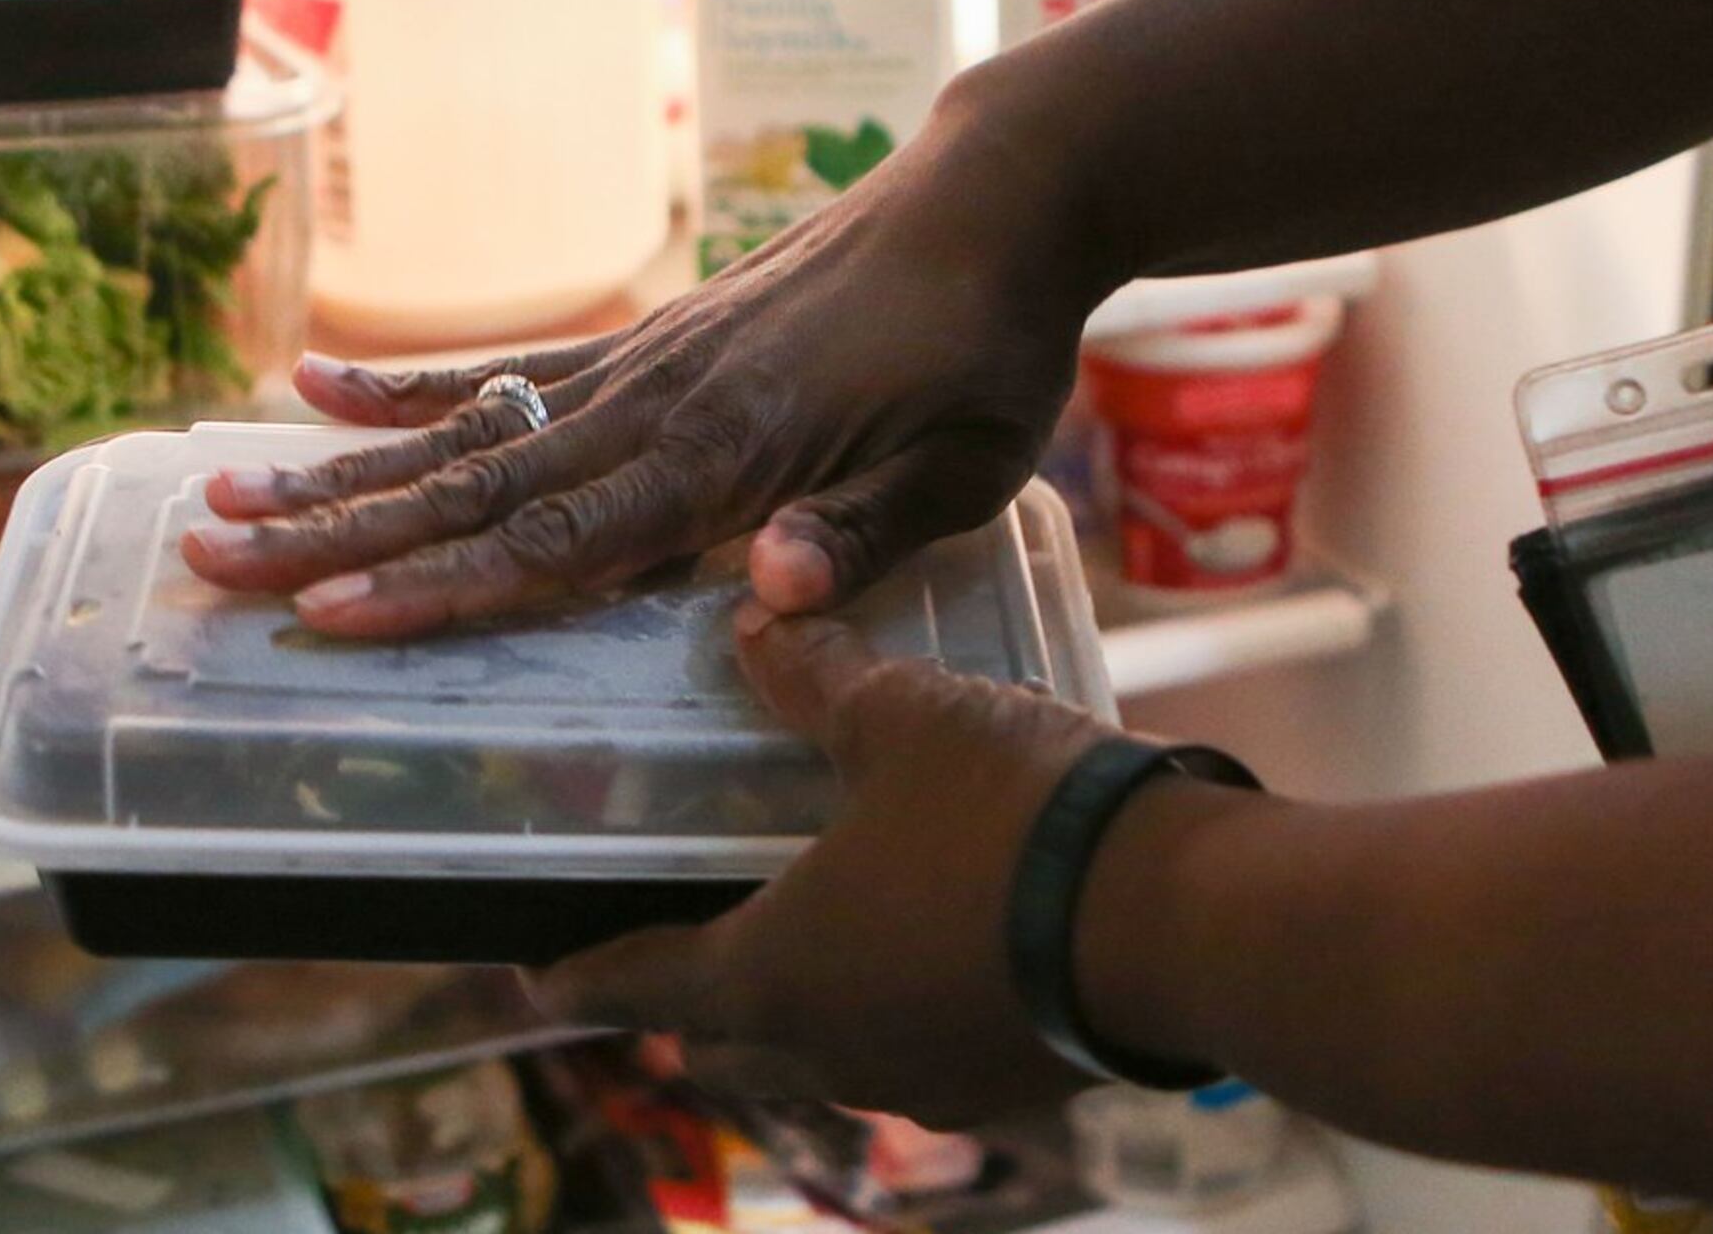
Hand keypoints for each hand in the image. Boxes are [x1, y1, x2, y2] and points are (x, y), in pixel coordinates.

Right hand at [180, 102, 1106, 636]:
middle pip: (473, 489)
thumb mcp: (959, 463)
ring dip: (342, 469)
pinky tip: (319, 385)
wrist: (995, 198)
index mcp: (723, 452)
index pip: (556, 540)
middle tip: (210, 562)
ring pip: (465, 432)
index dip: (440, 588)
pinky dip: (412, 384)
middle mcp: (655, 405)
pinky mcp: (645, 339)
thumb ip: (854, 534)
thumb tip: (761, 595)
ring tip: (227, 494)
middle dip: (337, 536)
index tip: (328, 617)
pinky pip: (507, 371)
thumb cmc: (986, 350)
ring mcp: (639, 365)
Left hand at [531, 608, 1118, 1127]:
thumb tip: (762, 622)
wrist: (1180, 924)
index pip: (635, 986)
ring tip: (816, 940)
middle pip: (723, 1044)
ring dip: (801, 1014)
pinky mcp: (1006, 1090)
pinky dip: (897, 1017)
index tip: (532, 981)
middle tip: (682, 943)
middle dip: (692, 1004)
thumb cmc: (1013, 819)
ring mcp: (921, 1085)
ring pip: (822, 1063)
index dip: (576, 978)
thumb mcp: (905, 719)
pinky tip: (931, 954)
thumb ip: (820, 677)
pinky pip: (915, 1062)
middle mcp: (828, 1053)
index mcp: (770, 973)